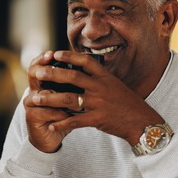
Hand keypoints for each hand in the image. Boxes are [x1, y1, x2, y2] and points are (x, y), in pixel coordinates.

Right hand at [24, 51, 75, 151]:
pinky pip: (45, 111)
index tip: (53, 53)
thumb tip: (88, 66)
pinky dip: (59, 113)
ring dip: (56, 95)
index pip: (38, 65)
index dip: (43, 58)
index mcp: (42, 83)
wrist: (51, 137)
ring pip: (41, 94)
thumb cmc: (62, 114)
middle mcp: (33, 90)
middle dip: (45, 70)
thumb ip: (72, 83)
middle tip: (54, 66)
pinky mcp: (31, 117)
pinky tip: (69, 114)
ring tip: (71, 96)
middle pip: (33, 74)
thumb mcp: (68, 97)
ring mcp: (30, 104)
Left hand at [28, 50, 163, 146]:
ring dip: (50, 99)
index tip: (55, 53)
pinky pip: (75, 121)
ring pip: (68, 98)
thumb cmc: (128, 104)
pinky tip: (51, 124)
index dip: (69, 56)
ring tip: (35, 99)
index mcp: (105, 77)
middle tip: (37, 73)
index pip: (85, 61)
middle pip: (72, 77)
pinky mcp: (97, 119)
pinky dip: (61, 123)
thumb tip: (83, 70)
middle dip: (52, 74)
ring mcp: (98, 103)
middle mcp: (100, 87)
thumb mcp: (115, 85)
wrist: (143, 122)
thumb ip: (99, 79)